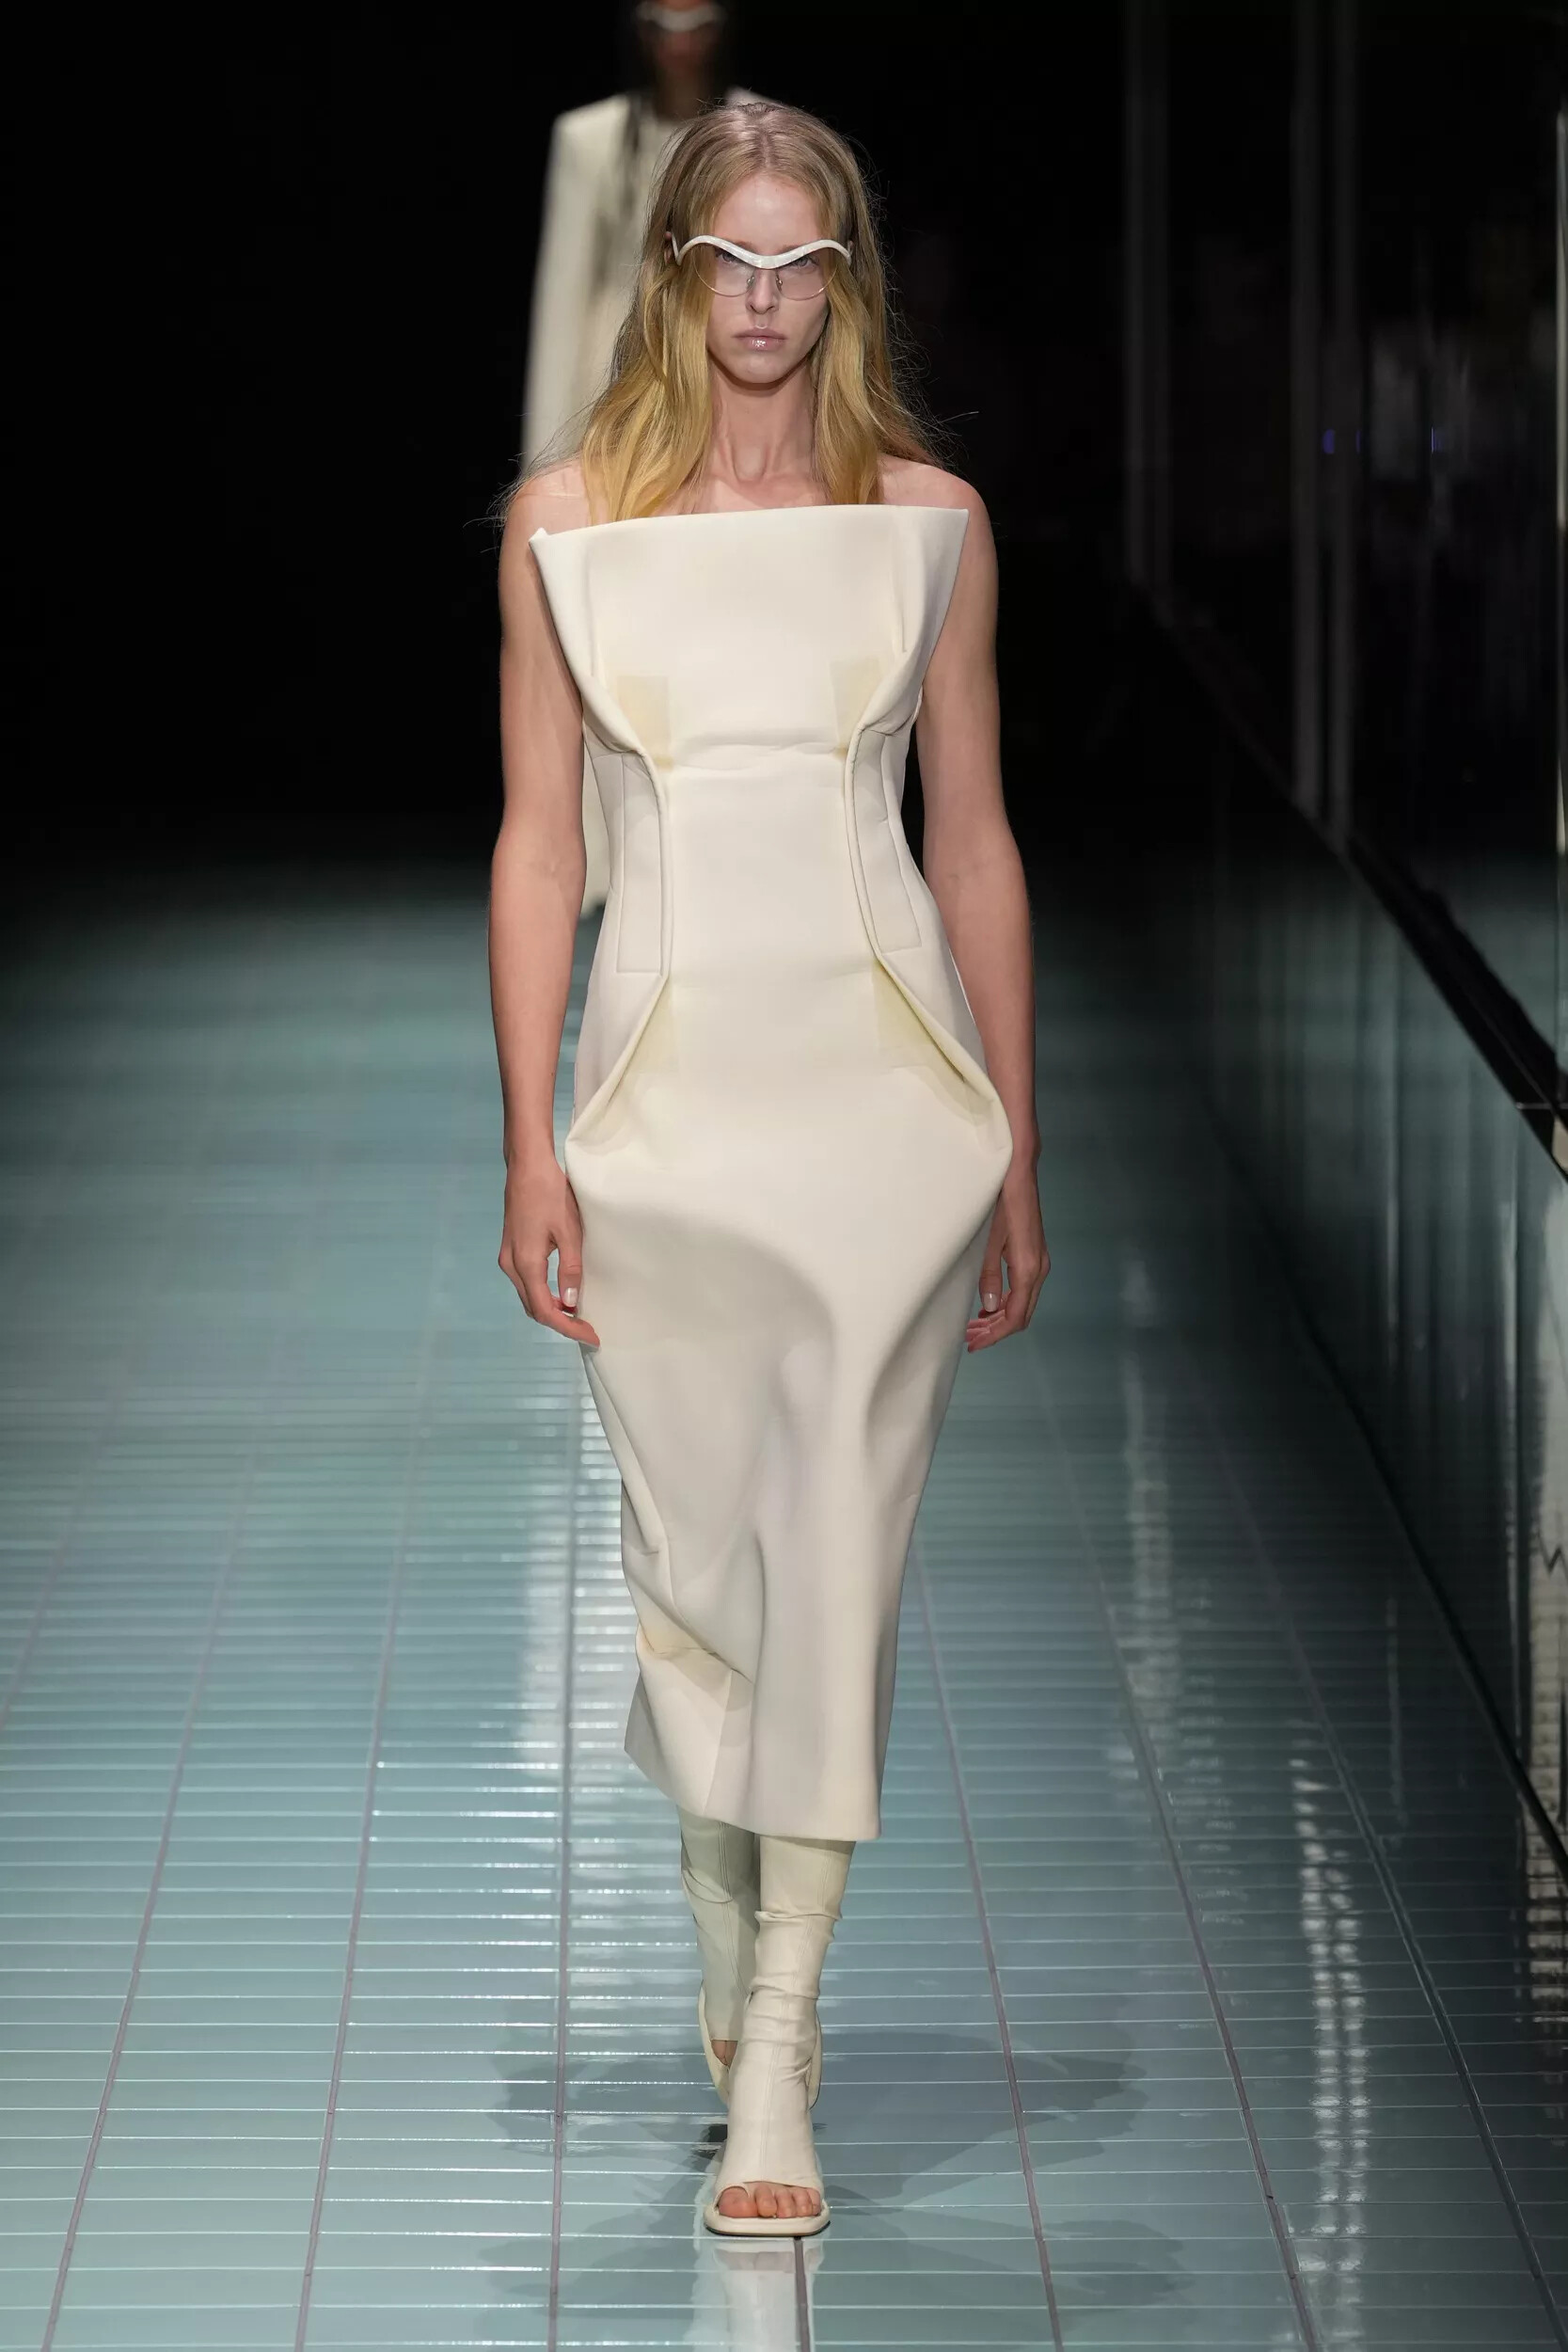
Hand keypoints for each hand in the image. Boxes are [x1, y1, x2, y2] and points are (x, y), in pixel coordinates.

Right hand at [498, 1155, 600, 1344]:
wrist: (526, 1166)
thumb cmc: (550, 1193)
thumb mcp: (569, 1231)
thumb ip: (570, 1269)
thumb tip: (572, 1303)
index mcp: (526, 1263)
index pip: (545, 1310)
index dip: (568, 1327)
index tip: (591, 1335)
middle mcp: (511, 1265)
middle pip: (533, 1308)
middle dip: (560, 1323)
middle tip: (587, 1329)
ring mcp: (508, 1258)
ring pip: (528, 1297)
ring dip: (551, 1310)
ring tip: (578, 1316)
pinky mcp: (511, 1250)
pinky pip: (526, 1283)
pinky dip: (543, 1295)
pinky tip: (562, 1294)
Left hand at [966, 1167, 1048, 1350]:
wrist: (1018, 1172)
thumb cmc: (1001, 1200)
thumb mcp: (988, 1239)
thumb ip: (989, 1274)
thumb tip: (991, 1306)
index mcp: (1028, 1268)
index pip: (1015, 1316)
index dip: (994, 1335)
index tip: (973, 1344)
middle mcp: (1038, 1268)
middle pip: (1021, 1314)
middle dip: (995, 1330)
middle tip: (969, 1338)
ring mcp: (1038, 1262)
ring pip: (1022, 1303)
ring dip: (1000, 1318)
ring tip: (974, 1326)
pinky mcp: (1033, 1254)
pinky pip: (1022, 1289)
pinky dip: (1006, 1303)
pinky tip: (988, 1305)